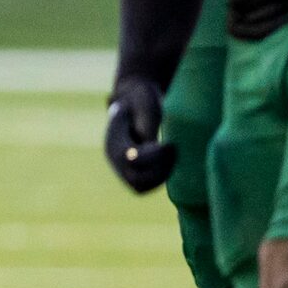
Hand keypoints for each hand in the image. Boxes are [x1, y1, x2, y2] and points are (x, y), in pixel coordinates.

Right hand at [104, 76, 177, 192]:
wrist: (134, 102)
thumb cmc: (142, 100)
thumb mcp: (145, 105)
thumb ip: (146, 124)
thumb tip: (147, 142)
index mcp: (113, 140)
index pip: (127, 158)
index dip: (151, 157)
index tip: (169, 144)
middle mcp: (114, 158)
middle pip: (133, 178)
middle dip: (158, 168)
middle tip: (173, 149)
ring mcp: (121, 167)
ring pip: (139, 186)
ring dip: (160, 176)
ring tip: (172, 155)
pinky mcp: (132, 173)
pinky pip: (145, 186)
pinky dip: (159, 179)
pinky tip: (170, 161)